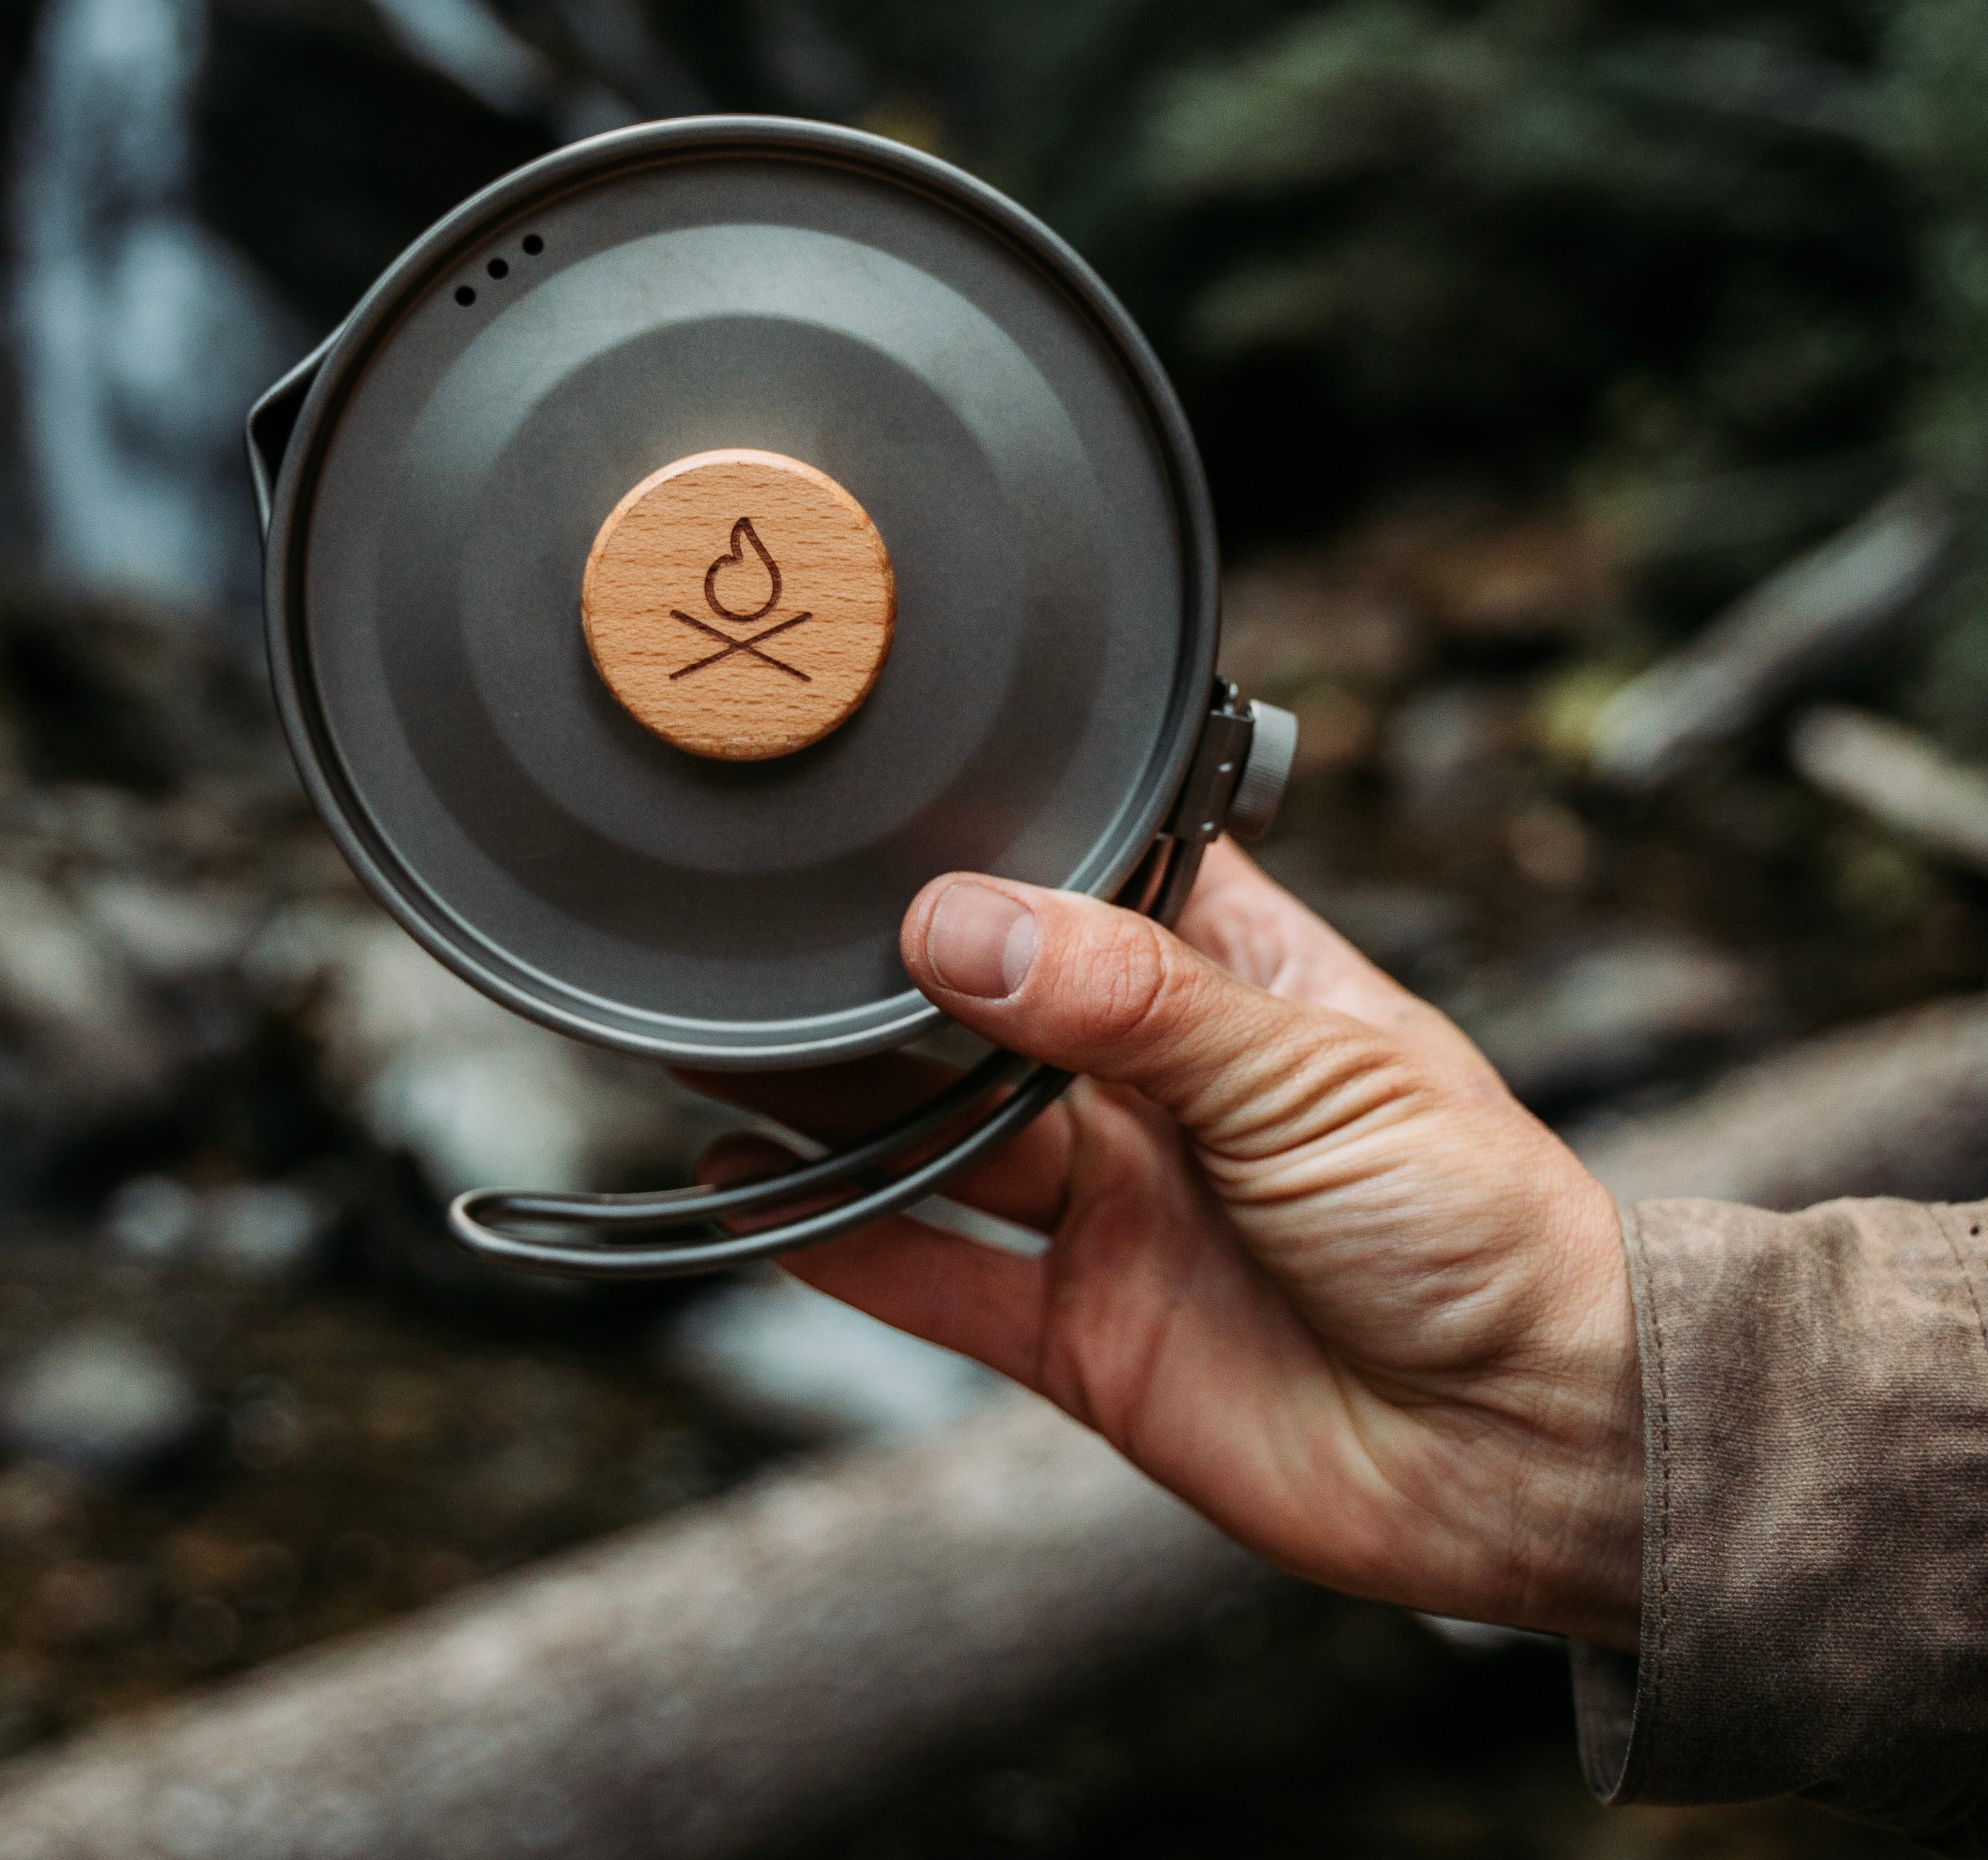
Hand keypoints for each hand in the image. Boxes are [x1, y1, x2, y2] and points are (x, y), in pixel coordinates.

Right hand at [694, 843, 1643, 1647]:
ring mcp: (1112, 1209)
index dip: (994, 839)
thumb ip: (1130, 1000)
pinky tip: (746, 1183)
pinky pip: (935, 1274)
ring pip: (935, 1134)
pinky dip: (840, 1235)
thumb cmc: (1482, 1229)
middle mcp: (1154, 1089)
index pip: (1088, 877)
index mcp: (1230, 983)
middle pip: (981, 1011)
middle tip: (758, 925)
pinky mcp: (1082, 1332)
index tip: (882, 796)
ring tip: (710, 1036)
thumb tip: (960, 923)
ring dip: (829, 1095)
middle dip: (876, 974)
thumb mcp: (1310, 1073)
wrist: (1540, 1454)